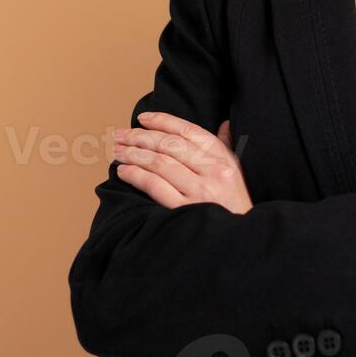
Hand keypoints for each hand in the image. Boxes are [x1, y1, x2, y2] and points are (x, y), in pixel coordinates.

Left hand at [112, 111, 252, 214]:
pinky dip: (136, 176)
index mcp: (224, 159)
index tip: (142, 118)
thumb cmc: (235, 203)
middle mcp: (212, 171)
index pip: (189, 131)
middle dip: (140, 136)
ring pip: (159, 163)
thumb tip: (223, 123)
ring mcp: (198, 191)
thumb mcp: (237, 171)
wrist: (238, 238)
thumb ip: (226, 146)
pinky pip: (155, 186)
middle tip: (120, 134)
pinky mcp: (184, 210)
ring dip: (133, 154)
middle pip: (170, 145)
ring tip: (117, 151)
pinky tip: (124, 171)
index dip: (163, 121)